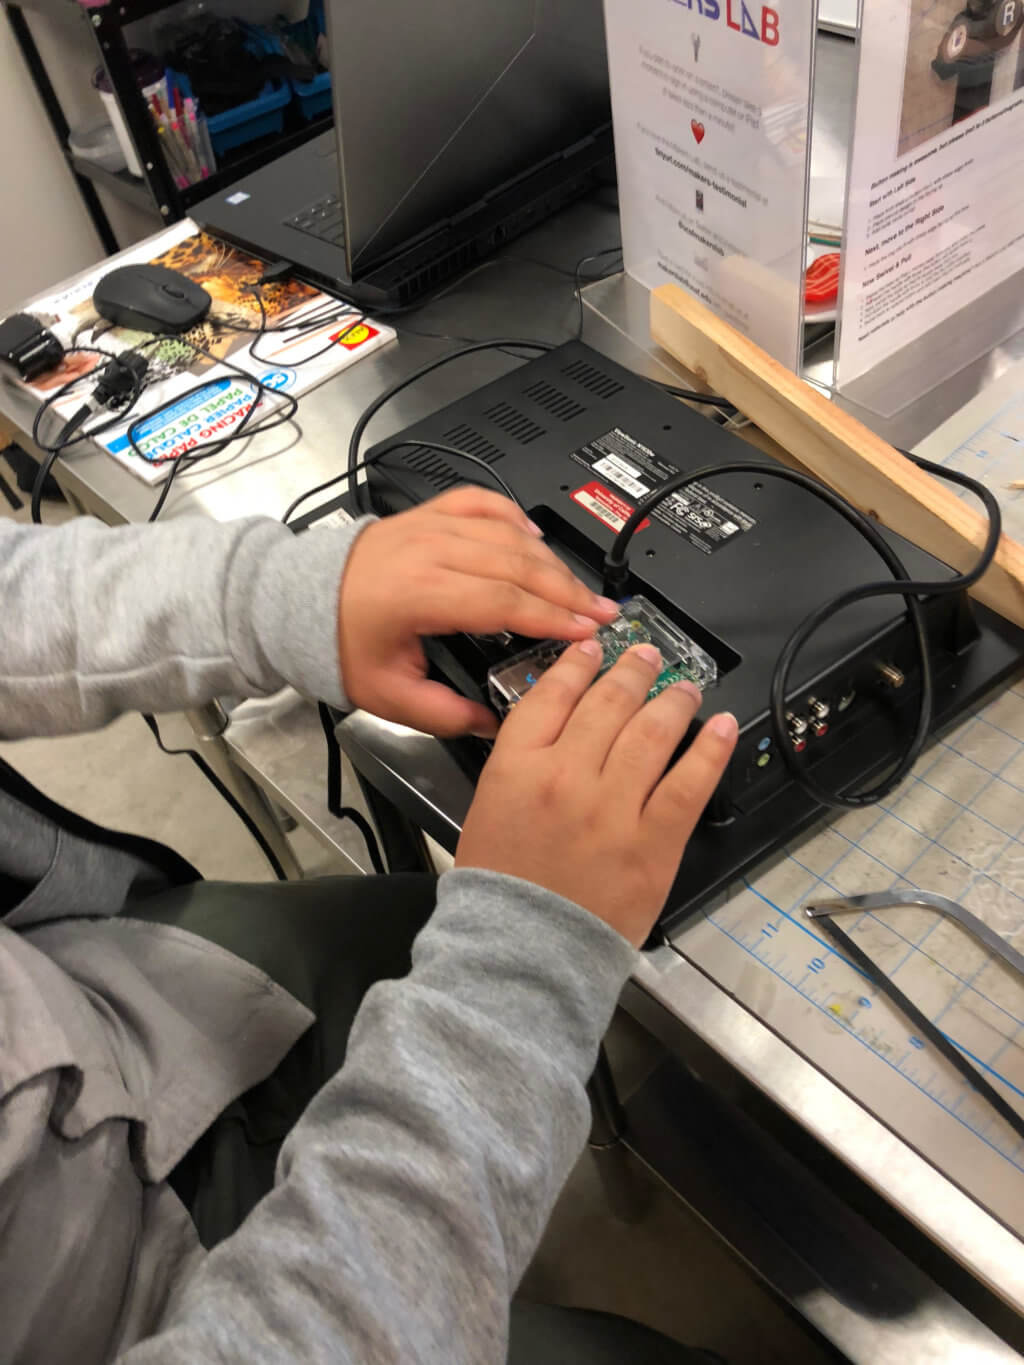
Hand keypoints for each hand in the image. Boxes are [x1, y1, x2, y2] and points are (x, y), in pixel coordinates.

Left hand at [338, 489, 618, 736]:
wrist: (293, 600)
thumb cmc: (334, 643)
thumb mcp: (386, 695)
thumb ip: (443, 714)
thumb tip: (493, 725)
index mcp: (418, 594)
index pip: (503, 601)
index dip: (551, 616)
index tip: (585, 631)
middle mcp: (428, 551)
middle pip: (517, 564)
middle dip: (568, 591)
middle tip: (603, 613)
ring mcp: (428, 527)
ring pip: (507, 535)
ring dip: (552, 561)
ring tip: (581, 588)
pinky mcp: (426, 515)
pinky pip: (481, 503)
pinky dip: (514, 517)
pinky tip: (536, 538)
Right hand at [455, 641, 737, 945]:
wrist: (523, 951)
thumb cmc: (502, 887)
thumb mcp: (490, 808)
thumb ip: (522, 761)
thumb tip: (564, 725)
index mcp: (518, 766)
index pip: (554, 694)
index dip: (578, 663)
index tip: (593, 649)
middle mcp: (567, 776)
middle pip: (609, 702)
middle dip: (634, 670)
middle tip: (649, 655)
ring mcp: (613, 807)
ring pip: (652, 731)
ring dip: (674, 699)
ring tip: (686, 686)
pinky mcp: (653, 841)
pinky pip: (690, 783)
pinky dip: (710, 749)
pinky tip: (721, 727)